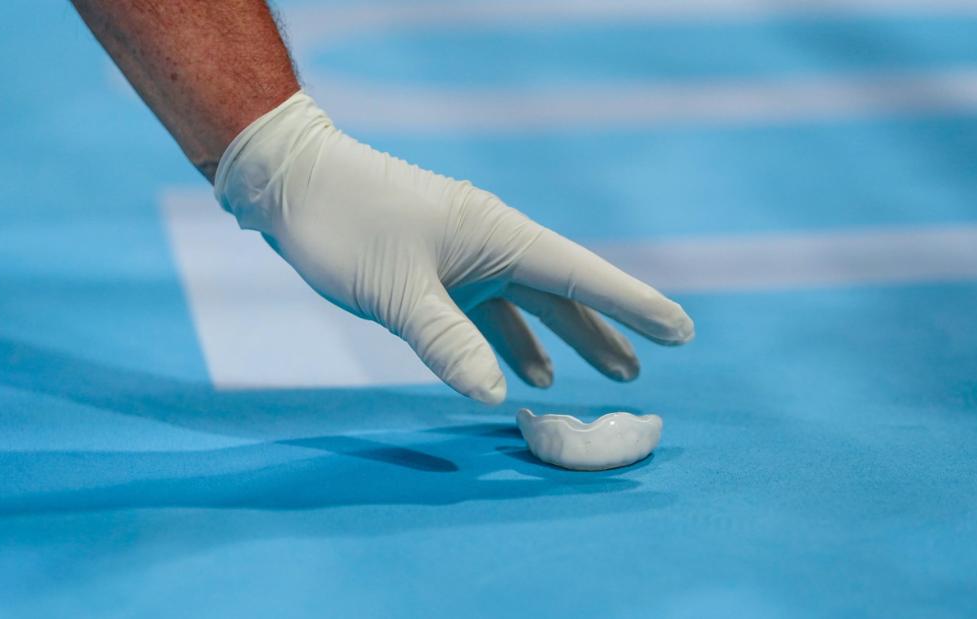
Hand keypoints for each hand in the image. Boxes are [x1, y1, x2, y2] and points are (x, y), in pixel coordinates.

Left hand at [215, 92, 693, 403]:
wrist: (295, 184)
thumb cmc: (347, 227)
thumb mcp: (398, 291)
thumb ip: (447, 343)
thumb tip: (493, 396)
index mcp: (498, 236)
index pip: (582, 275)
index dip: (634, 306)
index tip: (681, 330)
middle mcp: (492, 245)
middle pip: (565, 293)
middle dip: (607, 330)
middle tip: (647, 366)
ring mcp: (467, 258)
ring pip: (531, 305)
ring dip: (565, 341)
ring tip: (604, 375)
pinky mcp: (440, 270)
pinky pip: (490, 312)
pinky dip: (511, 342)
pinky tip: (524, 373)